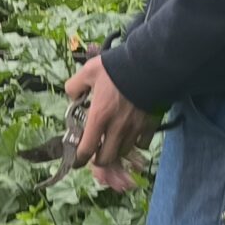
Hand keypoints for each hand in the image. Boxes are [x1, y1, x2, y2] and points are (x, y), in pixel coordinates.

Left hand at [63, 53, 151, 191]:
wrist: (149, 64)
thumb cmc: (116, 68)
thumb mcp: (88, 71)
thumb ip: (74, 86)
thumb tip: (73, 96)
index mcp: (99, 117)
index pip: (86, 149)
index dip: (79, 159)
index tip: (76, 160)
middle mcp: (117, 128)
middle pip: (106, 158)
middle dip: (98, 158)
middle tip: (95, 151)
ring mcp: (135, 128)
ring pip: (124, 152)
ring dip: (116, 150)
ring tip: (112, 141)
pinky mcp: (150, 124)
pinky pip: (143, 143)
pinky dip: (136, 143)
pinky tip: (132, 135)